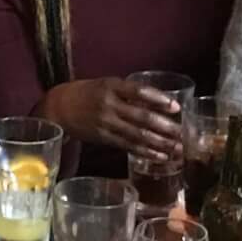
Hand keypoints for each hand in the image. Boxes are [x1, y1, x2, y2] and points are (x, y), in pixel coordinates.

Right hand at [45, 78, 182, 160]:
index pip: (139, 91)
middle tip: (183, 134)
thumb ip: (128, 92)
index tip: (176, 108)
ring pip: (137, 135)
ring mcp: (106, 123)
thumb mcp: (106, 84)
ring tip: (177, 149)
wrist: (59, 107)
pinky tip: (159, 156)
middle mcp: (109, 104)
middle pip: (141, 117)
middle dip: (165, 127)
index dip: (159, 100)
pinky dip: (145, 152)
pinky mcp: (103, 138)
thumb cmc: (86, 93)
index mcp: (111, 86)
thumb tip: (158, 102)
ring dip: (159, 143)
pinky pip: (127, 146)